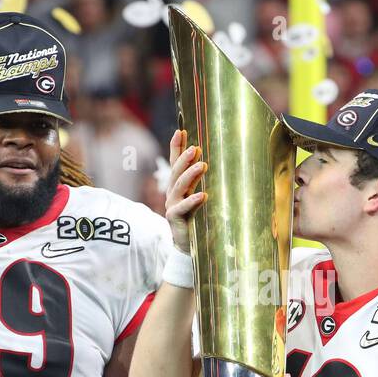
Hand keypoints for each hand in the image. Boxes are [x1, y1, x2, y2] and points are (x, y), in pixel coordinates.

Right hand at [165, 129, 206, 254]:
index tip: (180, 131)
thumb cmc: (194, 219)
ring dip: (190, 174)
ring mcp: (172, 205)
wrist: (187, 245)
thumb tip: (205, 161)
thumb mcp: (196, 196)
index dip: (176, 147)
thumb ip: (197, 181)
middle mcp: (172, 193)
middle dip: (184, 158)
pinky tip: (202, 195)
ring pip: (179, 187)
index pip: (174, 162)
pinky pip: (182, 207)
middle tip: (195, 148)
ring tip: (203, 165)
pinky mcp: (174, 218)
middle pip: (176, 172)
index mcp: (176, 186)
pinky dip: (192, 200)